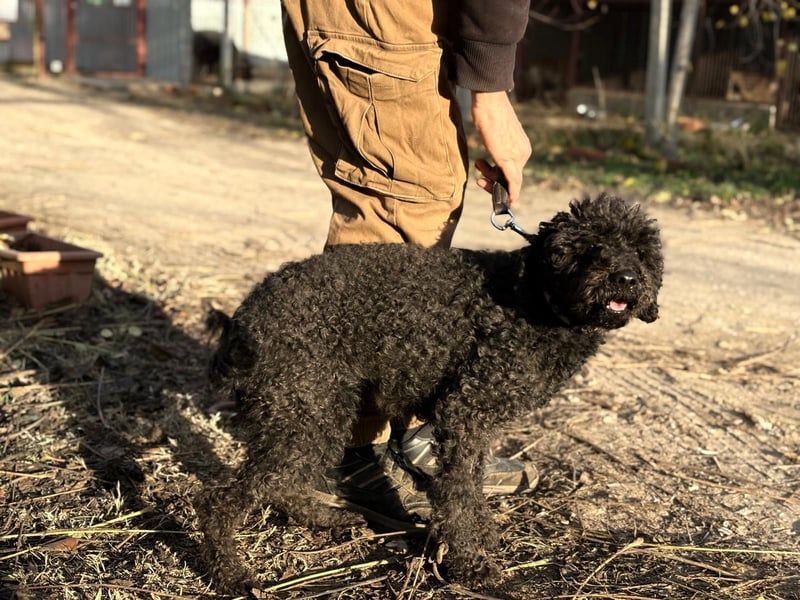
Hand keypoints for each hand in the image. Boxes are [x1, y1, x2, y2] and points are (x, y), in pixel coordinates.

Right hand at [470, 91, 531, 206]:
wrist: (489, 101)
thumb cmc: (489, 112)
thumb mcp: (495, 134)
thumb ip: (499, 147)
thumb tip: (494, 156)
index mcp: (522, 146)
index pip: (514, 171)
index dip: (502, 180)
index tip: (490, 180)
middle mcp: (524, 153)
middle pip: (512, 178)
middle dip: (494, 182)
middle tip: (479, 177)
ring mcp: (518, 156)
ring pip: (509, 181)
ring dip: (492, 182)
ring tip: (478, 166)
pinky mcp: (509, 159)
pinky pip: (513, 182)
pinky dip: (511, 193)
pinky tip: (508, 202)